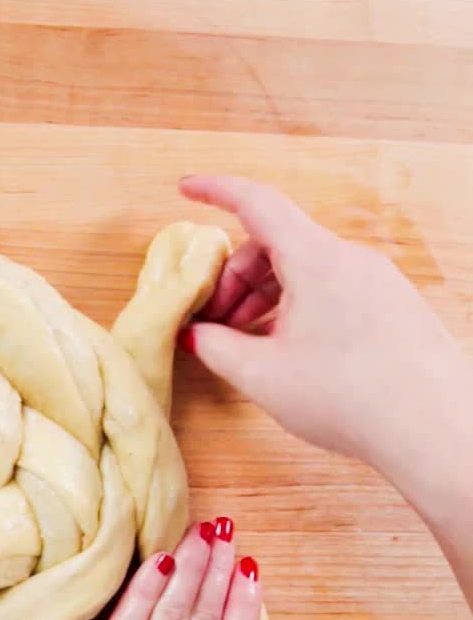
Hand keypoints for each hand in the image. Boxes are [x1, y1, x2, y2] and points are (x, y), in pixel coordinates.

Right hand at [175, 175, 465, 469]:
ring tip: (246, 344)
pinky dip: (298, 309)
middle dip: (234, 278)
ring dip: (264, 298)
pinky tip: (287, 352)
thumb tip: (196, 334)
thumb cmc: (350, 398)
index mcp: (316, 260)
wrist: (433, 431)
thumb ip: (216, 347)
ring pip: (305, 271)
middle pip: (276, 245)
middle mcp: (350, 260)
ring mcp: (377, 282)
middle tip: (212, 322)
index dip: (215, 191)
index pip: (257, 204)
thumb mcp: (261, 375)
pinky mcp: (393, 307)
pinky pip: (333, 290)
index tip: (186, 188)